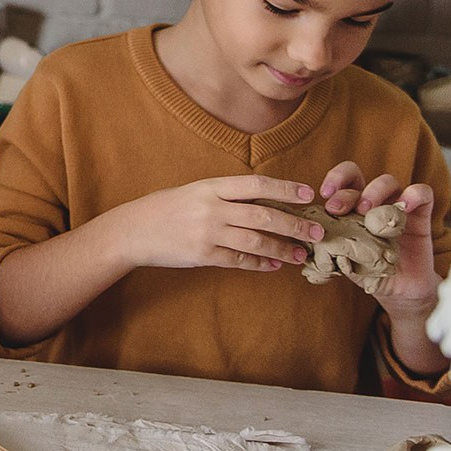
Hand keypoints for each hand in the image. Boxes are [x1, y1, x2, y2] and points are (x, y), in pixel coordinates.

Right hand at [102, 175, 321, 273]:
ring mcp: (207, 233)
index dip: (285, 188)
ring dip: (283, 249)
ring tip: (301, 254)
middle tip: (317, 231)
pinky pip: (239, 260)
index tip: (308, 194)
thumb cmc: (164, 208)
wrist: (133, 230)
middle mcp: (211, 208)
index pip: (256, 185)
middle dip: (295, 224)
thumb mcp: (193, 192)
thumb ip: (224, 196)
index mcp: (210, 187)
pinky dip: (260, 264)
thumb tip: (263, 202)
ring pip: (256, 241)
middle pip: (263, 215)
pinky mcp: (203, 255)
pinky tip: (274, 265)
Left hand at [317, 162, 441, 316]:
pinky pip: (422, 193)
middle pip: (359, 176)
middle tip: (336, 210)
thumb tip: (299, 239)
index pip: (342, 180)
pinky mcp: (421, 214)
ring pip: (388, 181)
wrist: (397, 289)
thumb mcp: (340, 257)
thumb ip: (324, 244)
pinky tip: (404, 207)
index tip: (323, 196)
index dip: (334, 180)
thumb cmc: (364, 270)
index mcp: (350, 206)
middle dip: (345, 191)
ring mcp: (396, 205)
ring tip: (366, 212)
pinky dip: (413, 194)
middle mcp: (372, 201)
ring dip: (374, 191)